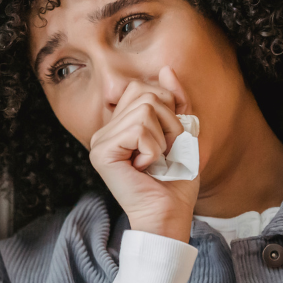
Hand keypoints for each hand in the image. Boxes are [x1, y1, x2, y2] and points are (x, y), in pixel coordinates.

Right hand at [89, 67, 199, 242]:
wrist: (169, 213)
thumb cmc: (176, 179)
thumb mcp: (183, 132)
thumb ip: (176, 101)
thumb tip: (166, 69)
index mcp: (119, 124)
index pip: (143, 87)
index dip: (167, 108)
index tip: (167, 140)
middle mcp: (105, 130)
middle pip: (145, 93)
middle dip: (168, 121)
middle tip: (163, 152)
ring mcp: (100, 141)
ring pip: (144, 109)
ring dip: (163, 137)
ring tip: (156, 161)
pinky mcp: (101, 152)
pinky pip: (138, 129)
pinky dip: (153, 148)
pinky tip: (146, 167)